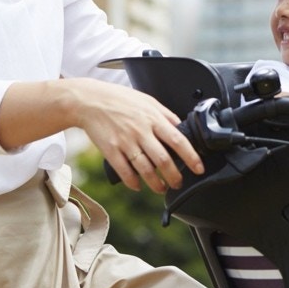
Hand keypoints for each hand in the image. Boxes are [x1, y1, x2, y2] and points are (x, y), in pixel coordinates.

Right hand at [63, 79, 204, 193]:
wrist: (90, 101)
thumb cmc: (119, 99)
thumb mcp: (148, 101)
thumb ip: (165, 115)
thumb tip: (181, 127)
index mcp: (153, 118)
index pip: (178, 140)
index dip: (191, 156)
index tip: (198, 168)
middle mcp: (141, 131)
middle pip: (163, 159)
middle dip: (174, 176)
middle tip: (179, 183)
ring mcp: (125, 142)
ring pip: (145, 169)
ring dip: (156, 183)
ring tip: (162, 188)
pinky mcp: (110, 150)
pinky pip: (124, 171)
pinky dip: (133, 182)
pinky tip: (138, 186)